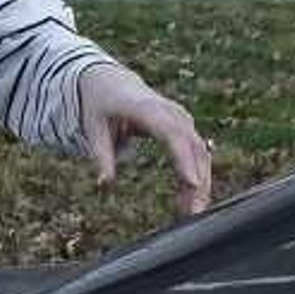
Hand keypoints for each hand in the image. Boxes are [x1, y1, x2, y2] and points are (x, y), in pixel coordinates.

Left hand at [79, 63, 214, 216]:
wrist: (110, 81)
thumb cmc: (100, 105)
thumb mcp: (93, 129)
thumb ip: (102, 156)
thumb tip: (105, 184)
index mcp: (147, 109)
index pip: (172, 134)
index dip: (184, 158)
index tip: (192, 183)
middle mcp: (170, 112)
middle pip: (193, 146)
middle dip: (198, 179)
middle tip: (194, 212)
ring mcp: (180, 118)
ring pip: (200, 152)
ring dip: (201, 182)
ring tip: (192, 212)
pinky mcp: (184, 127)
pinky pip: (197, 153)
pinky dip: (197, 175)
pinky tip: (191, 199)